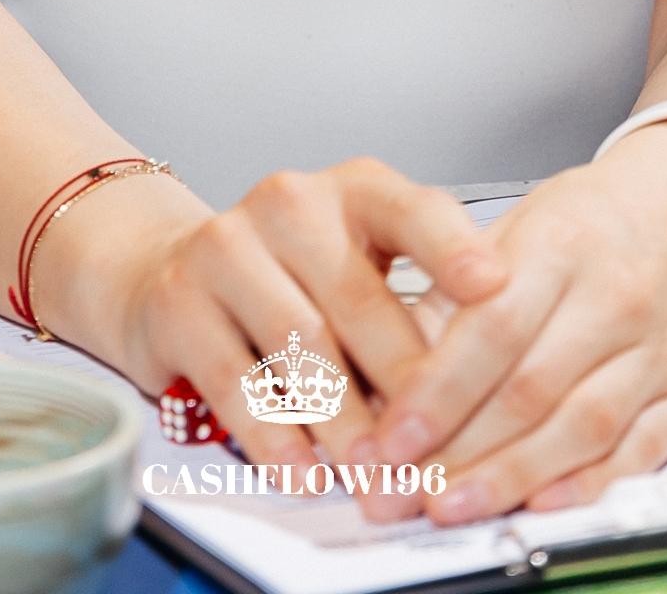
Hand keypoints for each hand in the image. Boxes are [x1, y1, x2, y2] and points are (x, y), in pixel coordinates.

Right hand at [38, 155, 509, 479]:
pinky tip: (304, 473)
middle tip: (436, 452)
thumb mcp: (362, 267)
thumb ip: (414, 307)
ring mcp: (226, 246)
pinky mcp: (179, 302)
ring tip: (378, 477)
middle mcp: (290, 202)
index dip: (454, 249)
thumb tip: (478, 391)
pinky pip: (236, 381)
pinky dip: (276, 437)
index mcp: (353, 189)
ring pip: (300, 344)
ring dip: (344, 424)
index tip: (496, 288)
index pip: (414, 209)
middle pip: (359, 297)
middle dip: (403, 387)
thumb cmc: (295, 278)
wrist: (171, 270)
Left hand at [354, 125, 666, 525]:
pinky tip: (538, 504)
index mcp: (562, 244)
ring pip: (580, 428)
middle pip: (531, 389)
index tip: (393, 437)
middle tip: (407, 486)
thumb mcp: (515, 224)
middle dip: (461, 447)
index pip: (493, 328)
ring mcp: (656, 350)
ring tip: (454, 506)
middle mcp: (615, 298)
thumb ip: (456, 291)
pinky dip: (586, 484)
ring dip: (511, 476)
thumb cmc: (591, 220)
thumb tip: (396, 369)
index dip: (438, 390)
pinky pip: (638, 452)